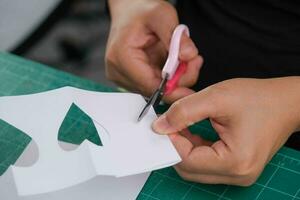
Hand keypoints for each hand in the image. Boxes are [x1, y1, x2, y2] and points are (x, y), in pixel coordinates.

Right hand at [105, 0, 202, 102]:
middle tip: (194, 61)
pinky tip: (175, 62)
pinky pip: (154, 84)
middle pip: (154, 89)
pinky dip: (168, 77)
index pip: (150, 84)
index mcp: (121, 57)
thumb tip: (189, 56)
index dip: (174, 86)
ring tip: (184, 57)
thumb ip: (177, 37)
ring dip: (175, 78)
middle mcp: (118, 71)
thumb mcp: (162, 15)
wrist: (129, 10)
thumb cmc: (140, 10)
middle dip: (178, 79)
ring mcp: (123, 77)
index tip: (192, 76)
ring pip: (156, 89)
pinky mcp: (130, 78)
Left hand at [152, 77, 299, 185]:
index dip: (170, 141)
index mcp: (235, 161)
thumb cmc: (259, 99)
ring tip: (181, 125)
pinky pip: (204, 164)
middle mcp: (237, 174)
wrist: (285, 103)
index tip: (161, 124)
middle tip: (169, 124)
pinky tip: (191, 132)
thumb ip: (184, 111)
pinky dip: (193, 149)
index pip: (187, 160)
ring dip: (183, 148)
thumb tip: (160, 127)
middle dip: (174, 146)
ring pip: (194, 168)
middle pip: (189, 169)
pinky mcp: (236, 168)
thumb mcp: (216, 98)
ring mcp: (237, 174)